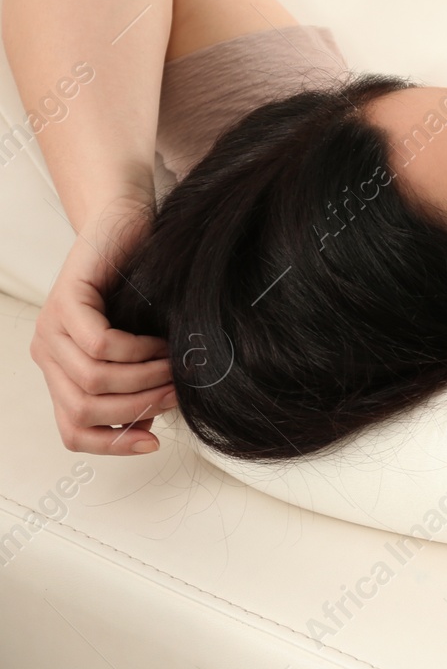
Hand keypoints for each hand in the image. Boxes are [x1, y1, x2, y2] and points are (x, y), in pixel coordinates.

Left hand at [32, 195, 174, 453]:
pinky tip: (159, 340)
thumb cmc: (141, 284)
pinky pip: (100, 345)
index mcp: (61, 371)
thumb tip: (149, 426)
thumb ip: (134, 384)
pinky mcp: (66, 301)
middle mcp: (47, 354)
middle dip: (137, 408)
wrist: (127, 223)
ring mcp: (51, 328)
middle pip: (84, 411)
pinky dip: (137, 350)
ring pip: (94, 381)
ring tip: (175, 364)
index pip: (73, 430)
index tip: (154, 441)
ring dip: (144, 379)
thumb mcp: (139, 346)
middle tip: (176, 391)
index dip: (112, 445)